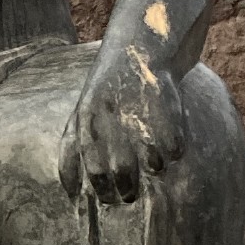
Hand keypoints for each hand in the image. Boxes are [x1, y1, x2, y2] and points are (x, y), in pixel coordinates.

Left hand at [58, 46, 184, 203]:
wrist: (139, 47)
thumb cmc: (108, 89)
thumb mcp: (82, 111)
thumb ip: (72, 147)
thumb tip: (70, 191)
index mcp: (87, 119)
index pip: (90, 168)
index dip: (98, 189)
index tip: (105, 198)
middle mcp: (110, 117)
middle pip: (119, 171)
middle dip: (123, 190)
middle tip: (128, 195)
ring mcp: (138, 112)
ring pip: (152, 164)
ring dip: (152, 169)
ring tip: (152, 164)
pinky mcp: (165, 107)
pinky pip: (174, 148)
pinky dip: (174, 153)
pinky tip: (170, 144)